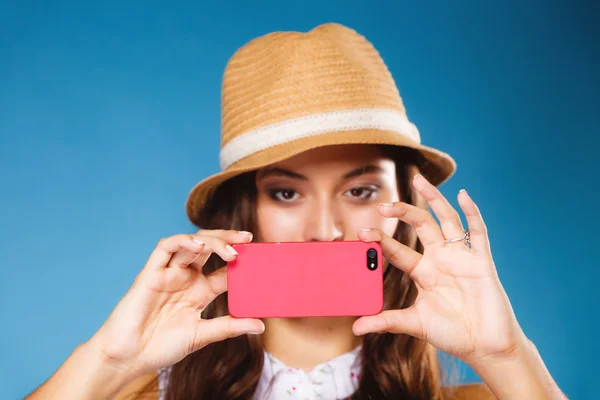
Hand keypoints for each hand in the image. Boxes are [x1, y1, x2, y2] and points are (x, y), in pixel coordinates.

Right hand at [87, 229, 263, 378]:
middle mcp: (186, 278)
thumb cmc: (161, 347)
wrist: (128, 358)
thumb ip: (229, 327)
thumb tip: (260, 325)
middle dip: (229, 240)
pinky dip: (183, 242)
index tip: (260, 258)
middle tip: (248, 239)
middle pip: (210, 248)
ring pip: (192, 243)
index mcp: (199, 291)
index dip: (242, 262)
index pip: (224, 270)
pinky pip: (166, 247)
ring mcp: (169, 273)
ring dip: (213, 241)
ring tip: (230, 250)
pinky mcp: (150, 272)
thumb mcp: (202, 335)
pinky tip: (199, 246)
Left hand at [354, 174, 527, 366]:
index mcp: (423, 273)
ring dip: (434, 199)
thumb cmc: (452, 333)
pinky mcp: (481, 262)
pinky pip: (477, 232)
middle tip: (384, 205)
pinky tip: (463, 196)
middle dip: (403, 213)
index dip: (381, 240)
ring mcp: (461, 258)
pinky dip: (472, 213)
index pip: (398, 250)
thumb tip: (356, 328)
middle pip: (420, 226)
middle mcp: (441, 260)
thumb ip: (386, 322)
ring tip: (419, 180)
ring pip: (446, 220)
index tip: (362, 233)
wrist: (486, 346)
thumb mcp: (415, 324)